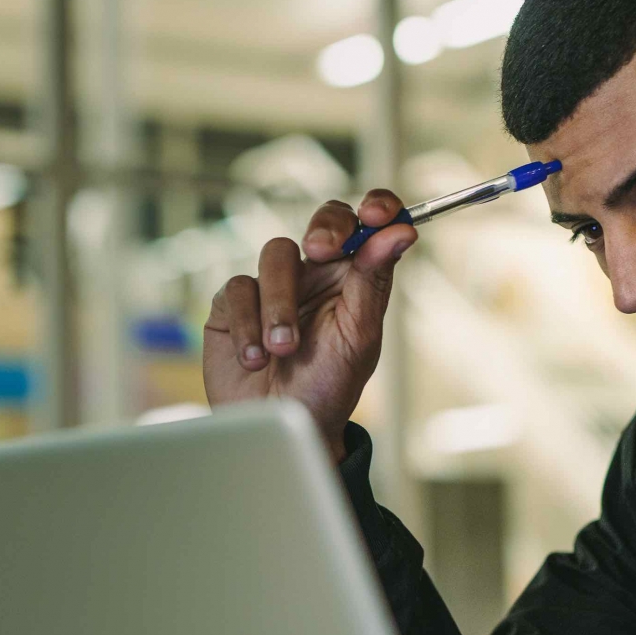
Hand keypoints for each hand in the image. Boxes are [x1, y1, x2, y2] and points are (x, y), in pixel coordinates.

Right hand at [203, 190, 416, 460]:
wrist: (281, 427)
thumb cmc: (327, 386)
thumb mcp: (359, 336)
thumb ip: (373, 280)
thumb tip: (401, 231)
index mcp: (354, 276)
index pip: (368, 223)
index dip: (375, 206)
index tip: (375, 213)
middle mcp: (315, 274)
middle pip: (323, 221)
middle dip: (324, 230)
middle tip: (320, 251)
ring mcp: (272, 285)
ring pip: (276, 254)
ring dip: (281, 303)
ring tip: (284, 349)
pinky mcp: (234, 304)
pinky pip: (239, 288)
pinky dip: (249, 324)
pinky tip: (255, 359)